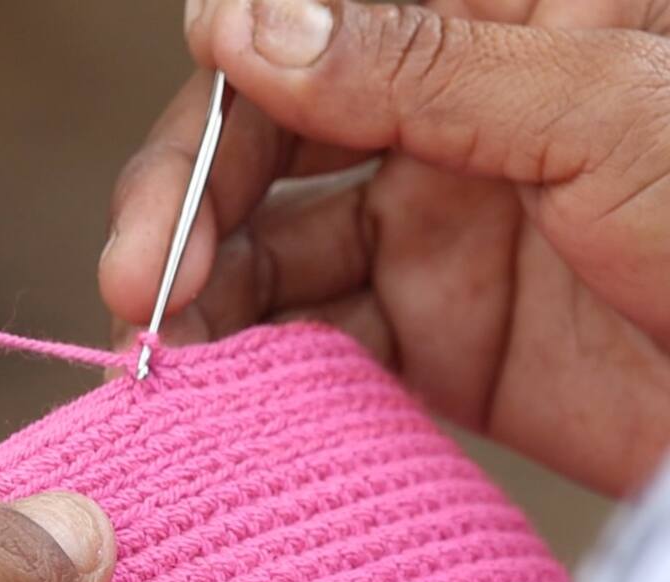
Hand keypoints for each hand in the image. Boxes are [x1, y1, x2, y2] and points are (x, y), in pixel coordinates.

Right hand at [100, 0, 669, 496]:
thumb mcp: (603, 115)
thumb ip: (420, 63)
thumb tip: (238, 16)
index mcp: (496, 31)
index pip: (313, 27)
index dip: (230, 84)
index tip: (180, 163)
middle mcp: (445, 127)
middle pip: (267, 147)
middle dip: (187, 210)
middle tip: (133, 285)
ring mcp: (435, 240)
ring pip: (277, 255)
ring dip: (210, 299)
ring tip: (168, 353)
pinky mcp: (437, 346)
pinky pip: (322, 346)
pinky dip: (268, 368)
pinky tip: (231, 388)